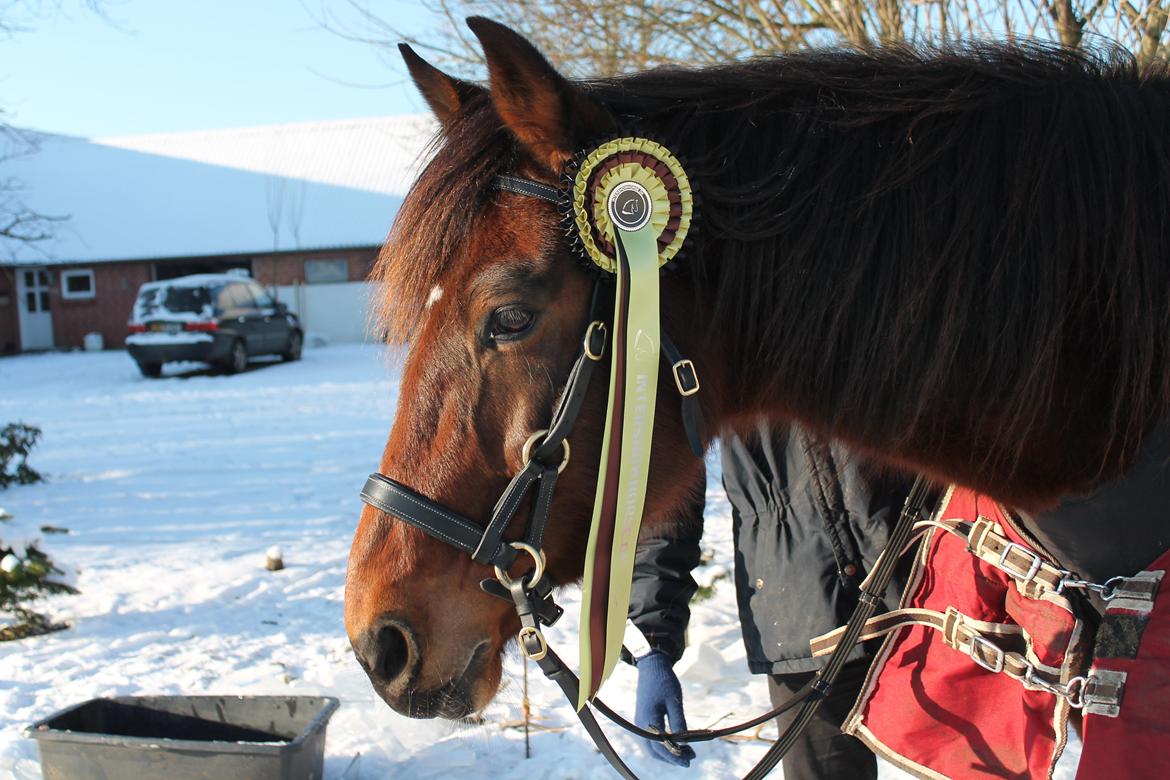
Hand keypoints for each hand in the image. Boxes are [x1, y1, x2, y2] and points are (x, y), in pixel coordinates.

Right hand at [634, 650, 696, 766]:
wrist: (651, 667)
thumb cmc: (664, 681)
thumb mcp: (675, 701)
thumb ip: (679, 722)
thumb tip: (685, 743)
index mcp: (648, 720)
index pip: (661, 746)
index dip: (676, 756)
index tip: (690, 759)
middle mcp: (641, 725)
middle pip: (654, 751)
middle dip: (672, 758)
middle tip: (690, 758)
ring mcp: (640, 723)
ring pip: (652, 747)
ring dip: (667, 753)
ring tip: (685, 752)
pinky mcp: (643, 720)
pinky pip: (651, 740)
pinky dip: (662, 746)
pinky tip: (676, 744)